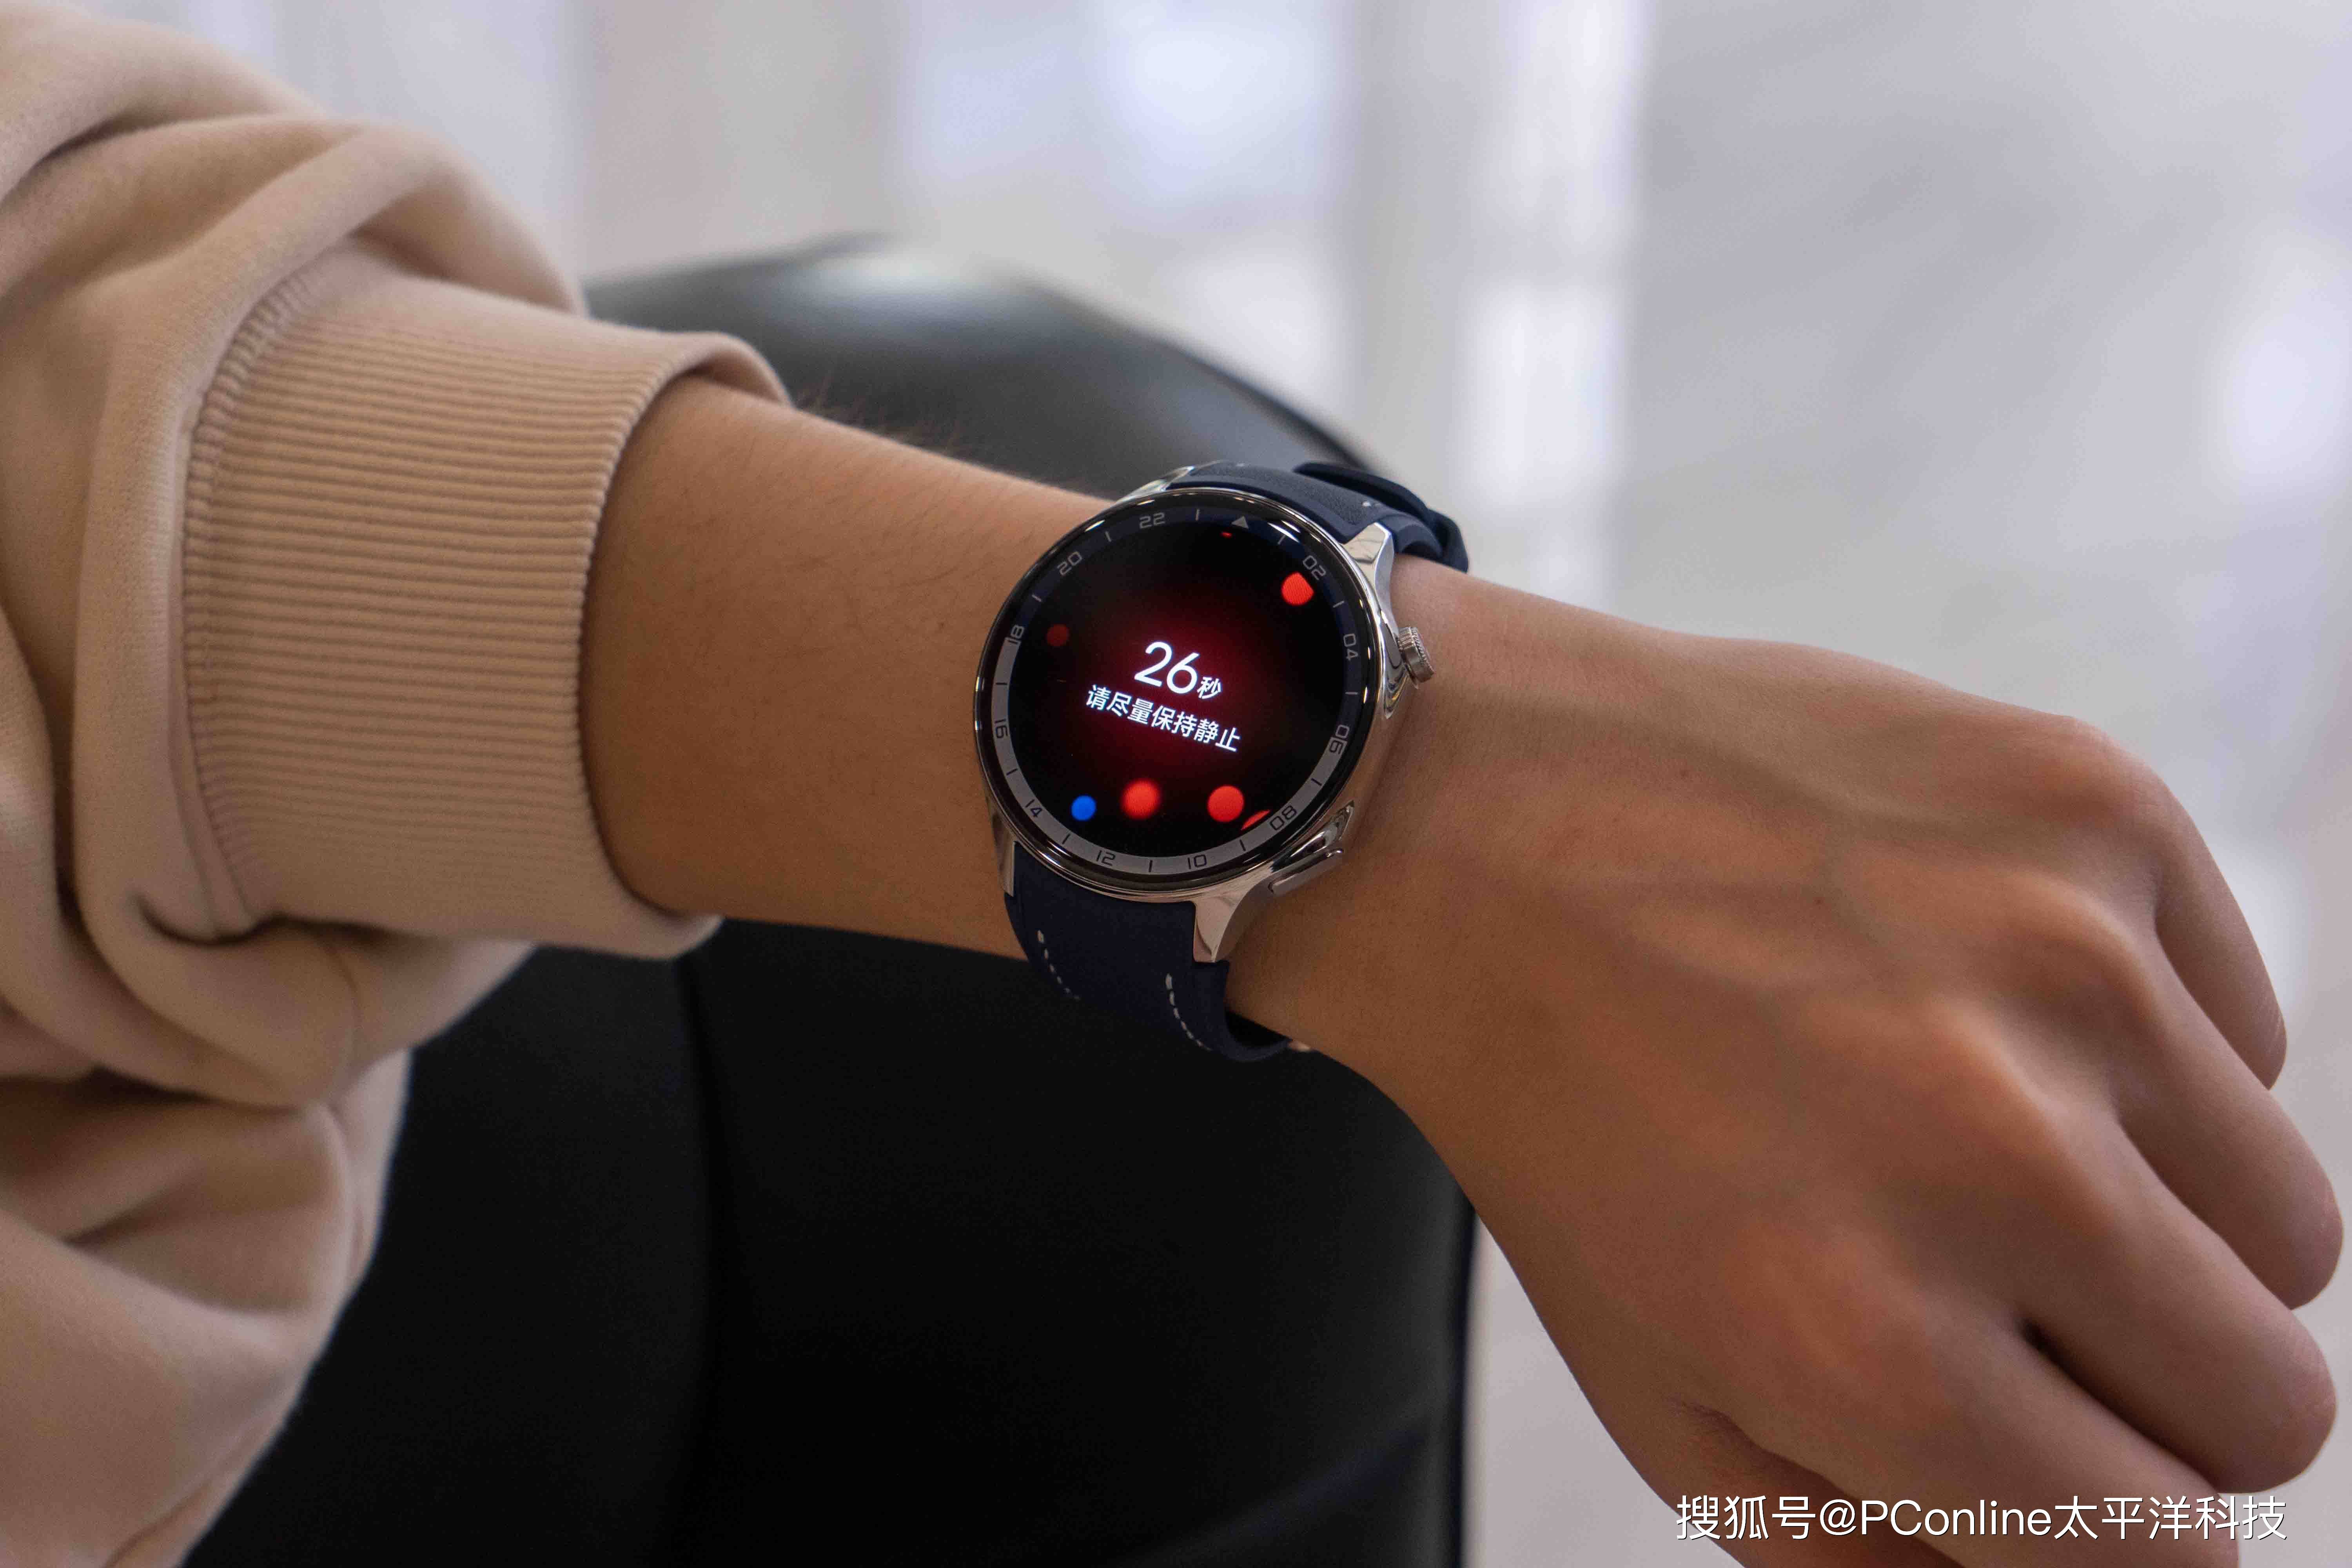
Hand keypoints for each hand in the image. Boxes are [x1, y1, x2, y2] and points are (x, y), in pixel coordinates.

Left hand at [1234, 564, 2340, 1564]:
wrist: (1465, 826)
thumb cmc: (1565, 1123)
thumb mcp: (1667, 1401)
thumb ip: (1872, 1550)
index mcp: (1873, 1346)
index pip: (2172, 1544)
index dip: (2110, 1508)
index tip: (2043, 1435)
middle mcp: (1996, 1158)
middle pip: (2269, 1399)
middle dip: (2154, 1383)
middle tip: (2008, 1289)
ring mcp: (2064, 963)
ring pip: (2286, 1220)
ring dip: (2156, 1212)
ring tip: (1976, 1130)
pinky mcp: (2092, 810)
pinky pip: (2245, 1031)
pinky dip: (2144, 1051)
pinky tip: (1970, 997)